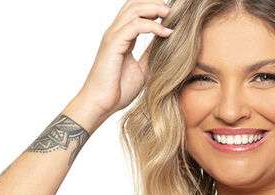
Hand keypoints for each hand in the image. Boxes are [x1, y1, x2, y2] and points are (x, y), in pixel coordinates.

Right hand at [75, 1, 174, 120]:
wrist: (101, 105)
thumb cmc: (117, 91)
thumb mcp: (141, 70)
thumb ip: (150, 55)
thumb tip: (166, 45)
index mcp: (121, 37)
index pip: (136, 11)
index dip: (153, 7)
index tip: (172, 14)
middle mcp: (116, 32)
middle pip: (134, 4)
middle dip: (154, 2)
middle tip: (173, 9)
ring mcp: (113, 36)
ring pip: (135, 10)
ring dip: (155, 8)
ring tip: (171, 14)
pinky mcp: (114, 43)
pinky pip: (136, 26)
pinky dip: (153, 26)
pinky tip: (166, 33)